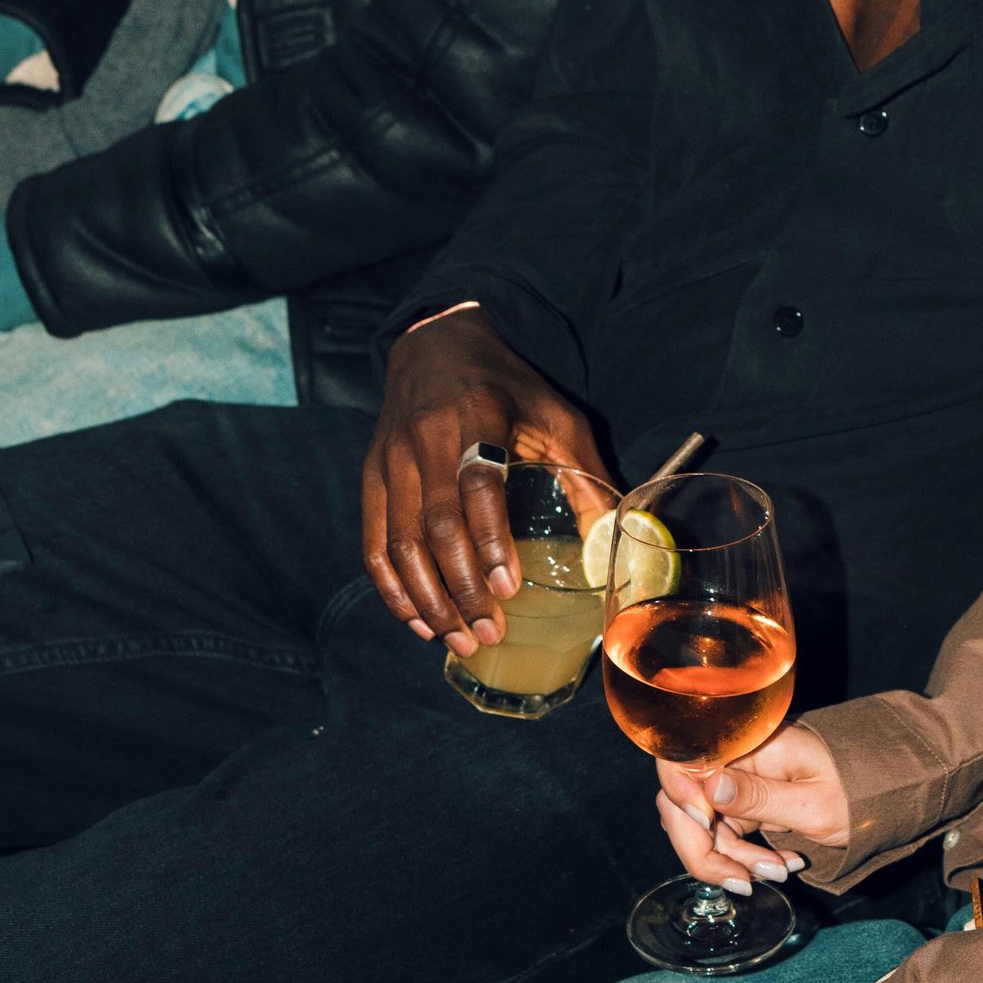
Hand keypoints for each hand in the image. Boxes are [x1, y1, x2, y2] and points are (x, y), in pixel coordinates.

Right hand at [359, 304, 607, 647]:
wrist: (436, 343)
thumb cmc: (507, 387)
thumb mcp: (556, 415)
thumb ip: (585, 475)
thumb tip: (611, 540)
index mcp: (477, 415)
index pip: (476, 485)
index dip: (489, 540)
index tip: (508, 588)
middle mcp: (425, 438)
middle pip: (434, 525)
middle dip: (459, 588)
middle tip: (487, 632)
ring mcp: (390, 460)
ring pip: (399, 542)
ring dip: (426, 600)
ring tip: (457, 639)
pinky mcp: (371, 477)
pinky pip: (373, 542)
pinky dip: (392, 588)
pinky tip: (417, 620)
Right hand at [651, 718, 846, 890]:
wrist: (886, 795)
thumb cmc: (860, 791)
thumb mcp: (814, 803)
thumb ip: (759, 797)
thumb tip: (709, 788)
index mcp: (749, 744)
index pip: (683, 758)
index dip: (681, 792)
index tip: (706, 823)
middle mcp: (735, 759)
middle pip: (683, 802)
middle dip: (706, 848)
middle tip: (741, 880)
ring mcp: (738, 782)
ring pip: (702, 827)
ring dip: (731, 860)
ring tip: (778, 872)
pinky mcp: (746, 804)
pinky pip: (725, 836)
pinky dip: (745, 859)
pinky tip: (780, 866)